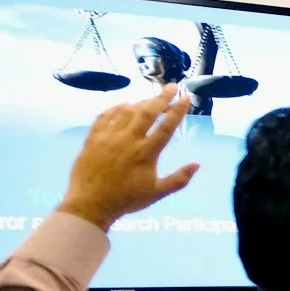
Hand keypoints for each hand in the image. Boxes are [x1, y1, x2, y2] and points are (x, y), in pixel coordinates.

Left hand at [57, 86, 198, 227]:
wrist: (90, 204)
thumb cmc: (126, 199)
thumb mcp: (157, 193)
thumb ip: (179, 179)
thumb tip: (197, 164)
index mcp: (146, 153)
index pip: (166, 127)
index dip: (177, 110)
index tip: (186, 97)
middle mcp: (128, 140)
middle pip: (147, 112)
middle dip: (161, 97)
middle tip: (172, 86)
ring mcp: (108, 137)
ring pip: (126, 111)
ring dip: (140, 102)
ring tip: (150, 99)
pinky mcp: (93, 138)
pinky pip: (104, 116)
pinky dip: (115, 108)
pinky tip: (122, 106)